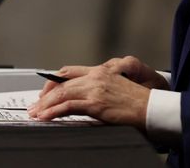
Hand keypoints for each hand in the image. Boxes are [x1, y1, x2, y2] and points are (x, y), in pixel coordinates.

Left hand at [28, 56, 167, 129]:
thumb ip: (100, 89)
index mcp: (101, 71)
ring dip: (45, 104)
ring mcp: (95, 89)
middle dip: (45, 95)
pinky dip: (54, 112)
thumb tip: (84, 100)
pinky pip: (68, 106)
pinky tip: (46, 117)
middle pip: (62, 83)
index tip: (45, 91)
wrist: (153, 108)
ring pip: (62, 93)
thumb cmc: (139, 102)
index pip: (70, 72)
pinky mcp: (96, 103)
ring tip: (36, 113)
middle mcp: (96, 77)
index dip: (53, 81)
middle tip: (35, 105)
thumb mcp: (117, 88)